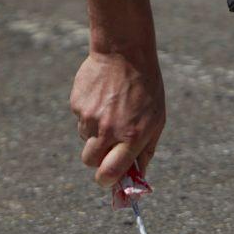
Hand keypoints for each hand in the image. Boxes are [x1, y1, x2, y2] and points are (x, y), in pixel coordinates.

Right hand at [70, 50, 165, 186]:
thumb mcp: (156, 121)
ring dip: (95, 134)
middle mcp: (108, 130)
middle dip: (97, 159)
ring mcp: (89, 117)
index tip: (108, 179)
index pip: (109, 174)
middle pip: (90, 162)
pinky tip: (102, 98)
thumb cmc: (146, 89)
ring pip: (85, 140)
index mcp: (131, 138)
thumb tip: (138, 177)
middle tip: (108, 146)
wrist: (124, 52)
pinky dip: (89, 115)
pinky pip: (80, 120)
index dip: (106, 181)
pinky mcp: (77, 104)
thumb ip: (146, 151)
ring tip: (110, 112)